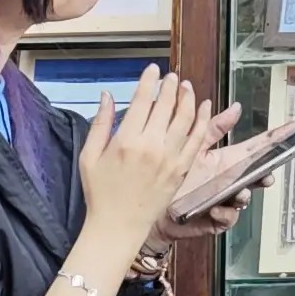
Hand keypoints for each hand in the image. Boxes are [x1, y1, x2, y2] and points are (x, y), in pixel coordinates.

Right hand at [76, 68, 209, 252]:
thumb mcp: (89, 156)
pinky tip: (204, 107)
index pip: (143, 100)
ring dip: (188, 98)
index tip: (153, 69)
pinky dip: (203, 120)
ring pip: (186, 118)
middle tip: (171, 76)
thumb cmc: (100, 193)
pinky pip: (197, 140)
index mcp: (127, 140)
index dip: (149, 81)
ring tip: (186, 87)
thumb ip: (100, 123)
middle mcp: (151, 146)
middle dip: (170, 86)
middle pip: (166, 105)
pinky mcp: (181, 170)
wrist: (118, 226)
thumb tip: (107, 95)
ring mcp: (169, 158)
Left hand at [158, 106, 257, 246]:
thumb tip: (236, 107)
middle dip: (265, 175)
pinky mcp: (214, 219)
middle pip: (257, 176)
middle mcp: (229, 180)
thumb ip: (214, 128)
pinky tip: (216, 209)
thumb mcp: (195, 146)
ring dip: (244, 197)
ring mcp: (224, 200)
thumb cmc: (174, 175)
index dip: (276, 138)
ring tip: (239, 195)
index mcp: (227, 161)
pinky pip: (227, 218)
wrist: (153, 205)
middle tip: (267, 175)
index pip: (257, 148)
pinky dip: (225, 214)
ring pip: (244, 199)